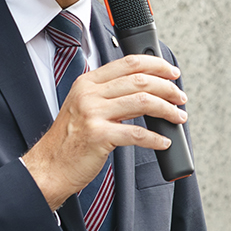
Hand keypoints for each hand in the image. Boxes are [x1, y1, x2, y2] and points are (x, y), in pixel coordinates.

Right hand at [21, 54, 185, 208]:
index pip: (128, 63)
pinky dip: (156, 138)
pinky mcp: (99, 136)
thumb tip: (147, 91)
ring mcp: (93, 114)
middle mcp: (89, 94)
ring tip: (178, 117)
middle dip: (167, 88)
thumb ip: (109, 95)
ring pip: (143, 103)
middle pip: (140, 81)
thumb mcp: (84, 107)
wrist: (50, 166)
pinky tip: (163, 141)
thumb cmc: (71, 139)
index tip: (172, 73)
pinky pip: (137, 134)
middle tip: (180, 97)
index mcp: (88, 83)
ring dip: (167, 110)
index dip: (155, 65)